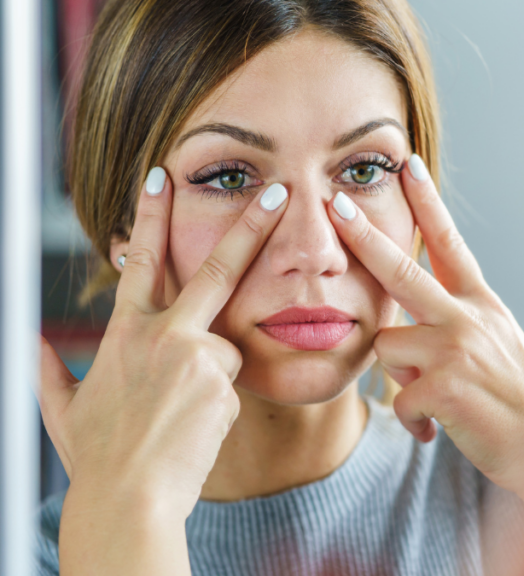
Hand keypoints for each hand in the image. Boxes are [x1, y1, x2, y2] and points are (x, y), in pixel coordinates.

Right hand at [38, 170, 287, 573]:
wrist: (129, 498)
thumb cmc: (98, 456)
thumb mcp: (63, 407)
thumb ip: (49, 367)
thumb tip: (30, 340)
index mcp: (124, 334)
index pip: (139, 262)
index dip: (151, 216)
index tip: (164, 177)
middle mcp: (163, 335)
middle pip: (216, 270)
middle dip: (250, 227)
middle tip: (279, 192)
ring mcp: (197, 357)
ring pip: (225, 349)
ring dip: (211, 376)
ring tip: (179, 417)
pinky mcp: (223, 384)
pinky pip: (232, 385)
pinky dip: (218, 403)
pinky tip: (194, 428)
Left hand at [328, 155, 523, 516]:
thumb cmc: (521, 401)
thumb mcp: (498, 345)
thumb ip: (456, 324)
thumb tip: (402, 327)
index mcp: (483, 304)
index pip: (450, 244)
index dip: (428, 203)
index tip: (409, 166)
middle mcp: (470, 318)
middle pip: (403, 270)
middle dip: (364, 236)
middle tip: (335, 205)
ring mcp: (457, 350)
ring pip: (387, 345)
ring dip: (401, 375)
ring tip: (437, 398)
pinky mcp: (445, 388)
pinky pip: (398, 398)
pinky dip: (413, 420)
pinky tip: (438, 430)